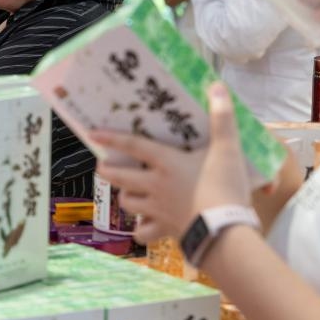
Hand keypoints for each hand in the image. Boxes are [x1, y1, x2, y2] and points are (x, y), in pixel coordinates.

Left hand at [92, 82, 250, 243]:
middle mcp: (155, 185)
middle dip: (108, 171)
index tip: (91, 134)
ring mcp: (158, 210)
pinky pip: (143, 233)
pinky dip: (141, 229)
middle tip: (102, 165)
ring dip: (124, 196)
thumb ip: (222, 118)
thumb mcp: (228, 148)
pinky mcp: (166, 231)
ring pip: (127, 203)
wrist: (226, 231)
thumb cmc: (225, 187)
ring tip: (127, 191)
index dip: (111, 138)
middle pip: (121, 177)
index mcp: (166, 163)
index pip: (133, 146)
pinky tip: (144, 225)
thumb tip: (217, 87)